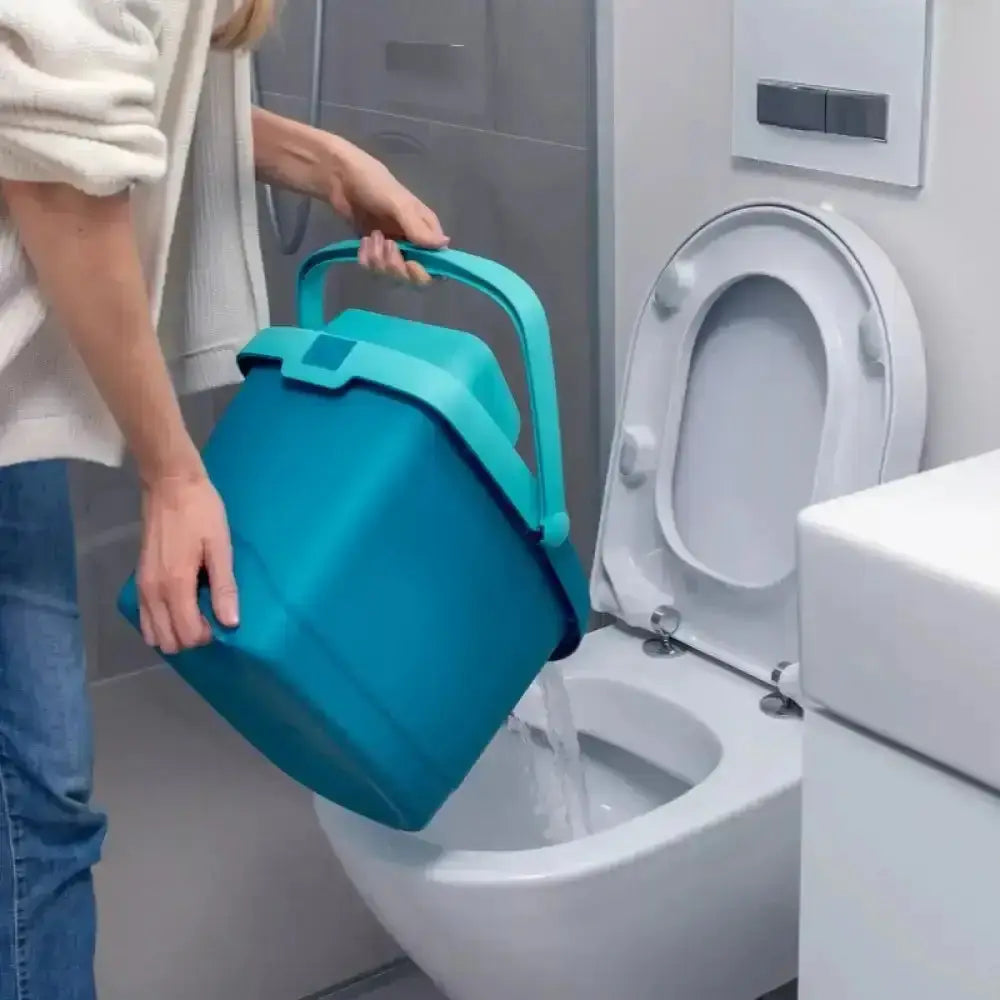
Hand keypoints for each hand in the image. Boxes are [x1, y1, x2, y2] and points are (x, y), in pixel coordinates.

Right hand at [137, 469, 238, 653]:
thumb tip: (231, 622)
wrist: (170, 484)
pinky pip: (145, 617)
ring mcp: (142, 587)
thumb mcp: (220, 546)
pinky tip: (180, 607)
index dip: (208, 635)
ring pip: (153, 633)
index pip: (188, 634)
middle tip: (211, 616)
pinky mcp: (139, 579)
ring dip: (175, 631)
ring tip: (197, 612)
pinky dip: (161, 622)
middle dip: (191, 637)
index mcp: (175, 585)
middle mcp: (152, 592)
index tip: (222, 619)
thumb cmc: (201, 512)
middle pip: (168, 640)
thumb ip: (224, 586)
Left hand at [326, 139, 448, 284]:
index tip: (410, 263)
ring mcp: (393, 249)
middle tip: (387, 245)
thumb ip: (419, 229)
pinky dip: (366, 259)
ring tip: (371, 237)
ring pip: (392, 274)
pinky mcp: (374, 252)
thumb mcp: (400, 205)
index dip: (425, 270)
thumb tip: (445, 245)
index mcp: (426, 231)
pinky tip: (363, 242)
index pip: (437, 263)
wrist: (341, 180)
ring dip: (379, 259)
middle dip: (398, 266)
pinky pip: (373, 270)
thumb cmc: (375, 185)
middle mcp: (413, 244)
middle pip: (414, 275)